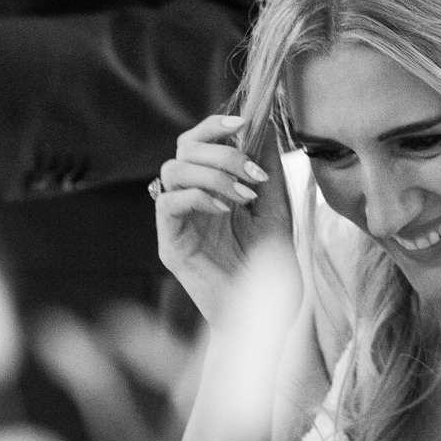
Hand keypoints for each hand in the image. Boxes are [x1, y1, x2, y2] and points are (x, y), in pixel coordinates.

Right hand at [152, 115, 291, 318]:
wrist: (263, 318)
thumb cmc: (268, 269)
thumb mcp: (274, 209)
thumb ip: (266, 169)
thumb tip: (266, 125)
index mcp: (211, 189)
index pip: (197, 142)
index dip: (214, 125)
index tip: (244, 121)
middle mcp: (189, 201)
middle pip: (182, 149)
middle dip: (220, 151)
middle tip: (252, 172)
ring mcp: (177, 222)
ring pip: (171, 170)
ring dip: (211, 173)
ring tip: (242, 194)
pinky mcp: (169, 244)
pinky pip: (166, 203)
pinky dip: (196, 195)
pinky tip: (224, 208)